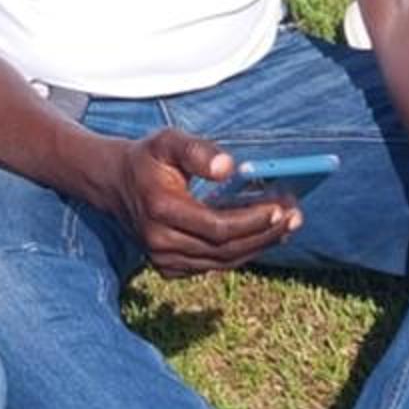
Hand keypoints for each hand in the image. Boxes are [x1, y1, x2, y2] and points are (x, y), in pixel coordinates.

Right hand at [107, 127, 303, 279]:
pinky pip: (212, 265)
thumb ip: (198, 150)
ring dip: (257, 245)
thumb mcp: (168, 141)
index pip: (216, 227)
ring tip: (286, 226)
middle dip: (263, 234)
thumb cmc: (147, 158)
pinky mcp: (168, 268)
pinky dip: (239, 253)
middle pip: (224, 249)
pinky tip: (261, 236)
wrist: (113, 183)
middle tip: (295, 217)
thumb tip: (230, 167)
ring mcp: (162, 259)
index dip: (251, 221)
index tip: (280, 207)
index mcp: (160, 209)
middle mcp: (159, 241)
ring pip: (221, 261)